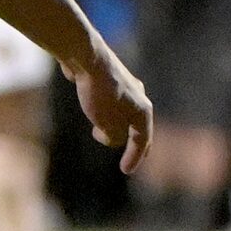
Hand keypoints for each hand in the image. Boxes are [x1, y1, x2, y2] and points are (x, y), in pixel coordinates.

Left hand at [62, 44, 151, 173]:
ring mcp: (125, 86)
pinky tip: (95, 113)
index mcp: (143, 110)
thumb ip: (114, 138)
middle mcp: (139, 97)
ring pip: (124, 113)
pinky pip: (111, 102)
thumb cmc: (99, 94)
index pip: (143, 140)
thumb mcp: (107, 125)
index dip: (135, 157)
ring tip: (98, 133)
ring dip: (115, 126)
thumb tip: (112, 136)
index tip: (126, 171)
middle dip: (132, 143)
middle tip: (131, 156)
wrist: (86, 59)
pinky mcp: (109, 79)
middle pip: (138, 126)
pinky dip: (106, 114)